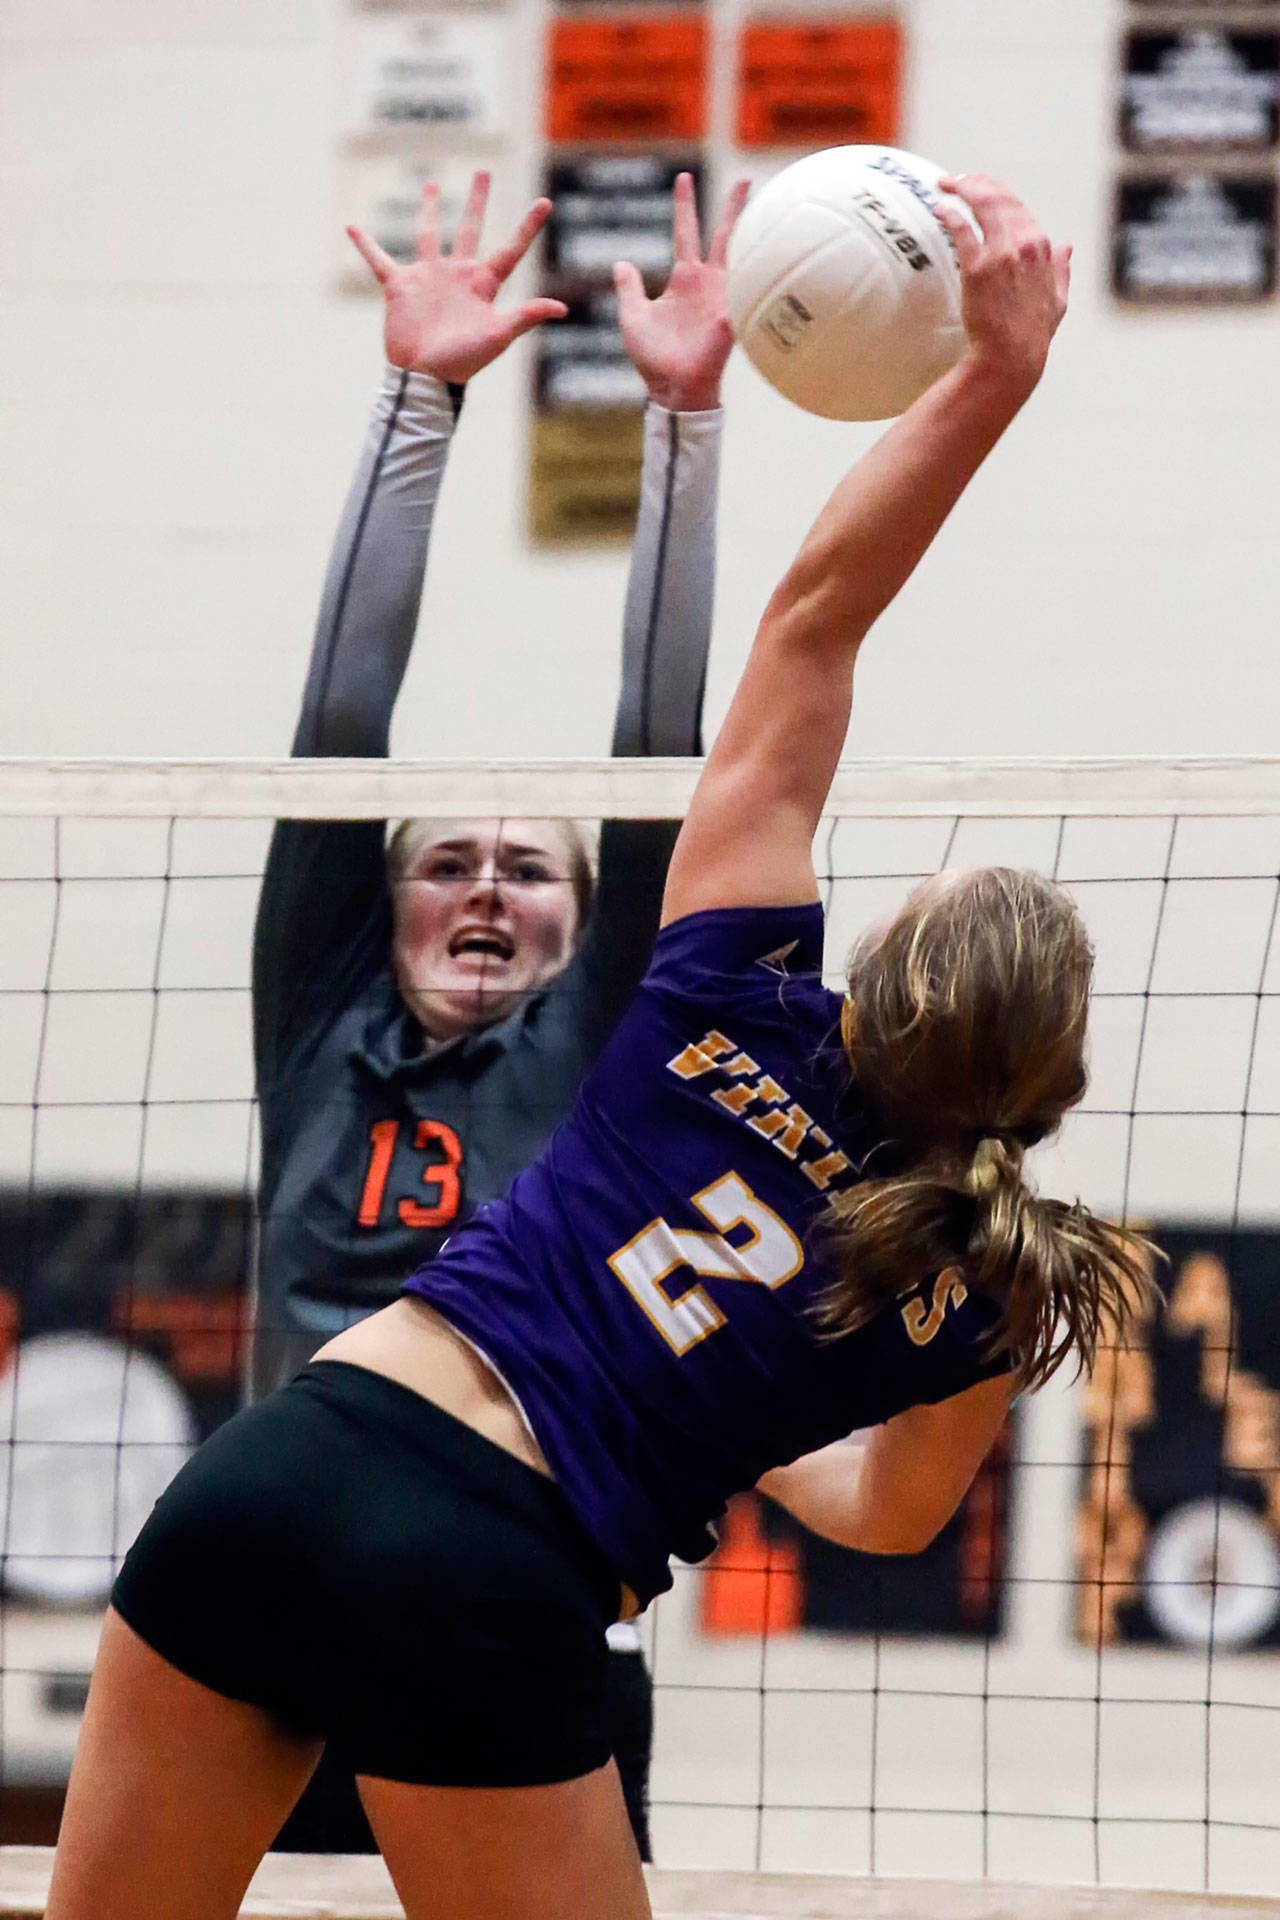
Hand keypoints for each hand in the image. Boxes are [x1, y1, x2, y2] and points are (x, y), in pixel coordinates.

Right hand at [346, 171, 566, 383]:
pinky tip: (351, 227)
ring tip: (431, 183)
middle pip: (469, 228)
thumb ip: (526, 316)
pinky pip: (378, 260)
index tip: (546, 202)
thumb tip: (563, 308)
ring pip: (428, 234)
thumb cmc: (462, 361)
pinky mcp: (399, 286)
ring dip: (429, 208)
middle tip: (483, 172)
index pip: (510, 250)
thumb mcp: (497, 336)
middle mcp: (456, 274)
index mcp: (481, 284)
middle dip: (477, 201)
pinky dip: (364, 245)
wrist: (423, 377)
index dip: (528, 227)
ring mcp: (427, 277)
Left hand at [612, 173, 750, 412]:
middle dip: (734, 207)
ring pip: (742, 254)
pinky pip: (748, 286)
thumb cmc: (653, 357)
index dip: (684, 205)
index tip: (683, 177)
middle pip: (722, 234)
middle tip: (746, 179)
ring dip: (755, 231)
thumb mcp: (633, 316)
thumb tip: (621, 263)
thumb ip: (629, 288)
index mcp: (683, 278)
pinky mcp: (733, 314)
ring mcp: (723, 297)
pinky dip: (758, 269)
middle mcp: (706, 282)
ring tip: (771, 206)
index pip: (684, 231)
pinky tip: (773, 247)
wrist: (672, 388)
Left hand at [933, 175, 1070, 401]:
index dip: (996, 193)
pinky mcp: (978, 268)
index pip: (1017, 207)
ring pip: (982, 206)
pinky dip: (949, 214)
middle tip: (957, 180)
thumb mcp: (1057, 300)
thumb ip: (1061, 270)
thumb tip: (1067, 249)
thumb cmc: (1032, 334)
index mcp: (1042, 248)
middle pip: (998, 199)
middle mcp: (1025, 245)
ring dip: (962, 189)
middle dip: (976, 183)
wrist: (1011, 357)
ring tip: (945, 184)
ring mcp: (1001, 254)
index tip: (979, 188)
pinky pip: (962, 229)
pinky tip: (939, 208)